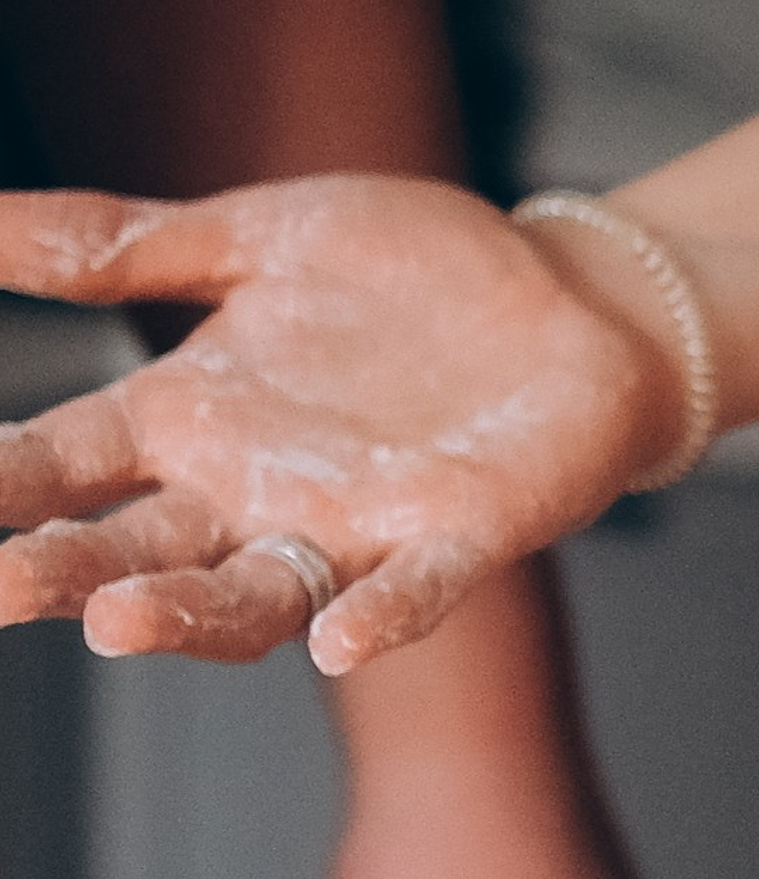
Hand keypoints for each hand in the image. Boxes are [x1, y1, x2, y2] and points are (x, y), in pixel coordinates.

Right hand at [0, 177, 683, 669]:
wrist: (573, 299)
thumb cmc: (410, 276)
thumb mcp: (260, 236)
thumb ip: (127, 245)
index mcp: (192, 420)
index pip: (64, 460)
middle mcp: (253, 495)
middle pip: (136, 550)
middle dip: (65, 571)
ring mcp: (354, 527)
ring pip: (252, 597)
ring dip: (185, 617)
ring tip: (113, 623)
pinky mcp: (462, 536)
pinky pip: (414, 593)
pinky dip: (379, 618)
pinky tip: (339, 642)